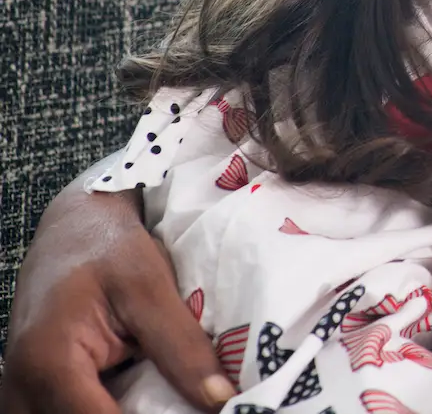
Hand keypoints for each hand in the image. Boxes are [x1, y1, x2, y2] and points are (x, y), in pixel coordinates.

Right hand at [1, 184, 234, 413]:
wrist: (73, 226)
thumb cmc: (110, 247)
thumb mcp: (152, 289)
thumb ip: (182, 348)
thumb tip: (222, 399)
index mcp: (49, 363)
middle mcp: (21, 389)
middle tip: (188, 407)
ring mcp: (20, 394)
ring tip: (170, 400)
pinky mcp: (32, 394)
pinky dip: (105, 409)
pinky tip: (144, 401)